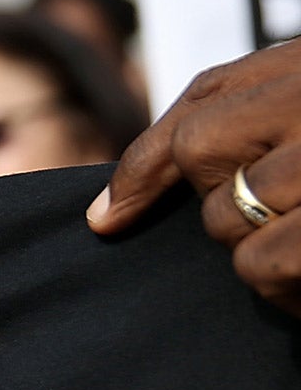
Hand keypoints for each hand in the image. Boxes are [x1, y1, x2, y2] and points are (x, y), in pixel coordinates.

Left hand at [87, 41, 300, 315]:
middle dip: (223, 199)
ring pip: (227, 217)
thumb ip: (233, 128)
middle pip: (203, 153)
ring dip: (261, 248)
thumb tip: (107, 214)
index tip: (109, 217)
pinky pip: (261, 263)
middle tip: (287, 212)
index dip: (147, 162)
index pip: (204, 102)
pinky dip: (285, 287)